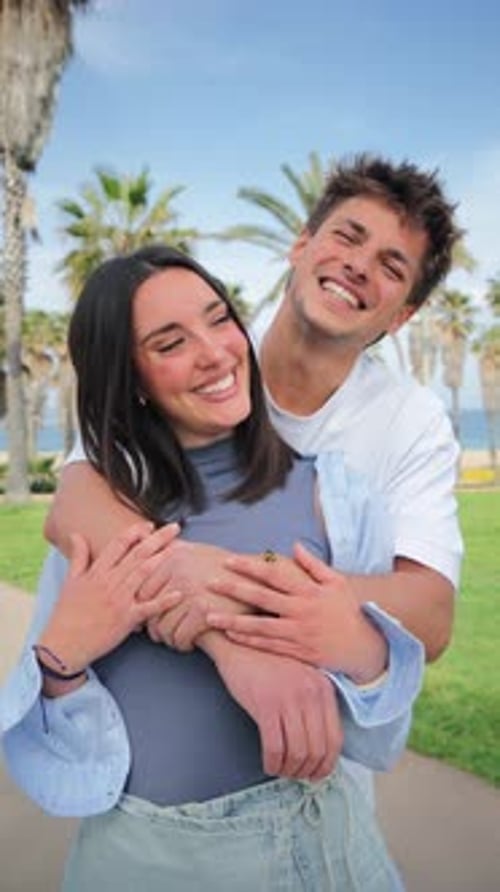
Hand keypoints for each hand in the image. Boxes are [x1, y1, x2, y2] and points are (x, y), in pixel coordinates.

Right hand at [37, 523, 184, 673]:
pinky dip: (164, 601)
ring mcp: (119, 600)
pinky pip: (148, 608)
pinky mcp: (126, 619)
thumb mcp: (70, 581)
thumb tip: (76, 534)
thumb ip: (78, 556)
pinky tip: (179, 593)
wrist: (63, 644)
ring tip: (178, 549)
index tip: (149, 525)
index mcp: (97, 572)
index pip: (118, 545)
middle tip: (175, 527)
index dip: (135, 532)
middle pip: (137, 555)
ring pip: (143, 574)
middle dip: (157, 539)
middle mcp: (110, 582)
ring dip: (162, 559)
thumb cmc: (66, 613)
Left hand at [142, 540, 250, 650]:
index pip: (141, 591)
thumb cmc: (222, 567)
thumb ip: (168, 547)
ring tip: (175, 639)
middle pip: (150, 610)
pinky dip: (182, 643)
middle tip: (160, 634)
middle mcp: (178, 571)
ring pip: (163, 627)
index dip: (143, 609)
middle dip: (153, 627)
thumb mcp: (193, 550)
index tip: (149, 619)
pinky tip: (189, 643)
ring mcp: (191, 591)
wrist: (258, 578)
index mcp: (172, 557)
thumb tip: (139, 537)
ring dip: (168, 638)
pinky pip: (180, 636)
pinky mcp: (203, 611)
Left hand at [206, 542, 387, 682]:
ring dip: (233, 621)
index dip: (250, 567)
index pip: (274, 575)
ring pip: (259, 626)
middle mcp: (301, 611)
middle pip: (261, 598)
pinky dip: (249, 641)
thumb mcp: (336, 583)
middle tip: (208, 584)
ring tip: (209, 617)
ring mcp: (299, 633)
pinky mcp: (298, 652)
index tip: (228, 561)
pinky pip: (269, 646)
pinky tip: (231, 636)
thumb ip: (313, 565)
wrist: (365, 647)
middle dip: (233, 590)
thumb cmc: (348, 611)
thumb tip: (294, 546)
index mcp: (309, 591)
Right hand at [207, 634, 342, 779]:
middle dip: (307, 771)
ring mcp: (289, 699)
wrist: (239, 645)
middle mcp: (311, 694)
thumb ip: (313, 704)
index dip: (327, 764)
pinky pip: (275, 747)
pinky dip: (273, 763)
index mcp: (323, 689)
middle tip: (296, 776)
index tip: (317, 774)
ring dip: (289, 770)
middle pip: (317, 749)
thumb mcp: (302, 678)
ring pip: (297, 752)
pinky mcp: (266, 706)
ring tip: (281, 770)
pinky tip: (269, 764)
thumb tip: (319, 746)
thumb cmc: (268, 664)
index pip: (335, 738)